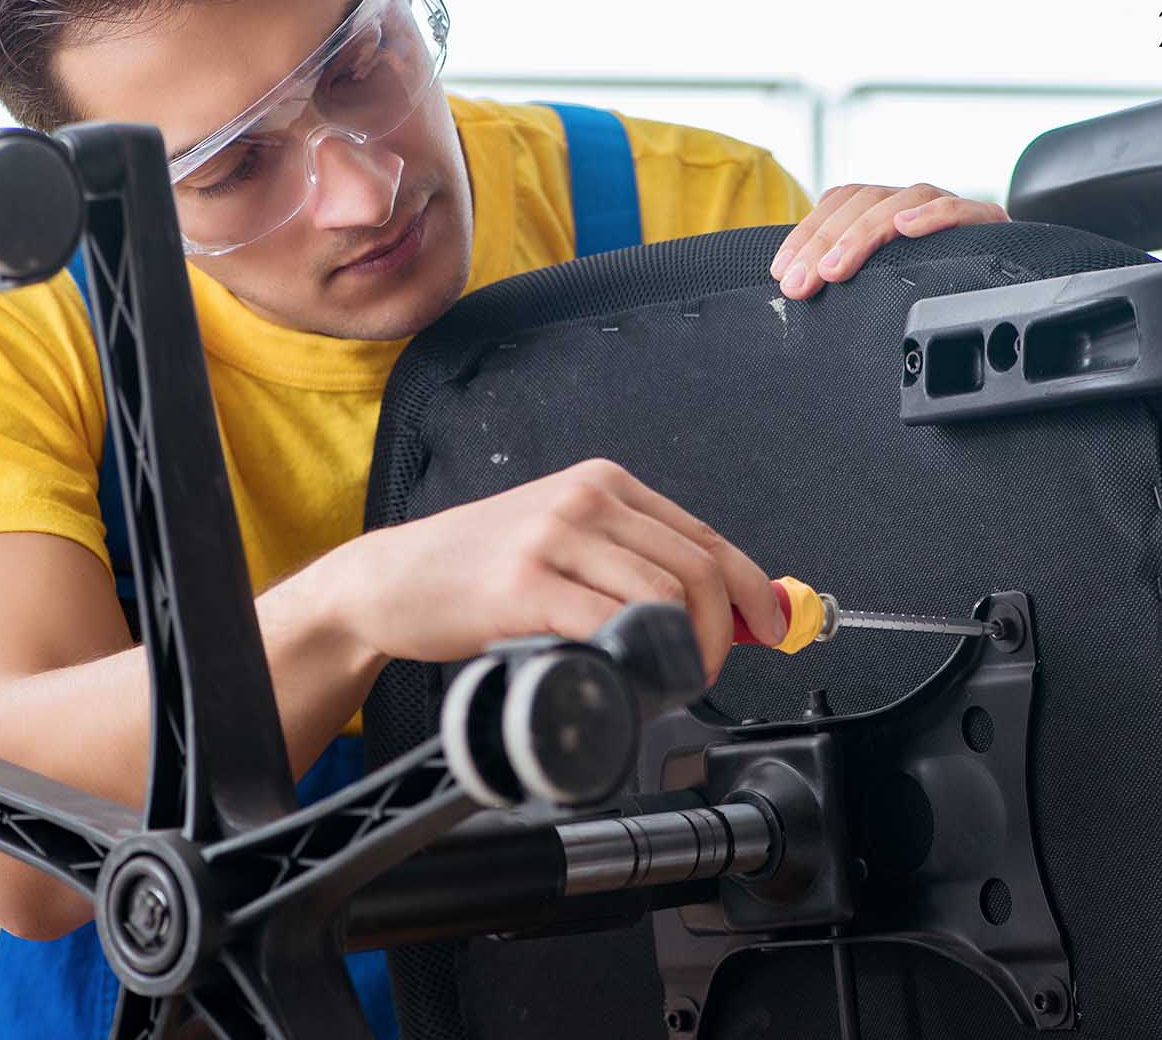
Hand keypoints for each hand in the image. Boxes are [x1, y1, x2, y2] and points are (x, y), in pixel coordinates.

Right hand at [317, 459, 786, 682]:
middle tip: (706, 668)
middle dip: (722, 632)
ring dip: (685, 651)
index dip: (752, 590)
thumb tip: (713, 607)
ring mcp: (555, 537)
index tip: (771, 627)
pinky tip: (629, 675)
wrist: (390, 580)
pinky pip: (609, 622)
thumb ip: (628, 562)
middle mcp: (585, 498)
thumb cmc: (474, 568)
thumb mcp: (560, 540)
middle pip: (697, 569)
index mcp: (603, 483)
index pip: (706, 537)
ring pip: (664, 596)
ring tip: (669, 678)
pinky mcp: (525, 584)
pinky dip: (636, 658)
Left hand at [771, 183, 1009, 299]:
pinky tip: (907, 228)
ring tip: (835, 267)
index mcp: (887, 210)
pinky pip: (961, 209)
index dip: (805, 233)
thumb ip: (849, 277)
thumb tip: (797, 290)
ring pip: (903, 199)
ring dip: (862, 234)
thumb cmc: (937, 287)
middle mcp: (915, 202)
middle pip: (863, 201)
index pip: (839, 202)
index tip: (780, 271)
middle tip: (800, 283)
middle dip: (823, 242)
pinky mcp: (986, 222)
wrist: (1013, 282)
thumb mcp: (883, 284)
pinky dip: (933, 215)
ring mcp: (950, 207)